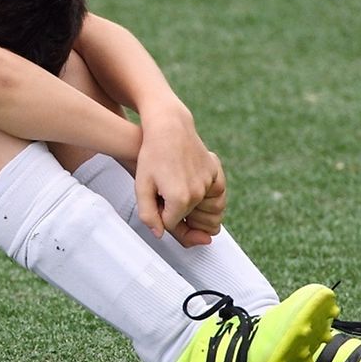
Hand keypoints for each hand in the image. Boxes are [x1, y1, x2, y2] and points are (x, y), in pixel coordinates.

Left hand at [133, 106, 226, 246]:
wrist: (169, 127)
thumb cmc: (152, 154)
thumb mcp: (141, 186)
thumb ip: (148, 215)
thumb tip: (160, 234)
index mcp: (178, 198)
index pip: (173, 226)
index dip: (162, 221)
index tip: (157, 208)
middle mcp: (197, 193)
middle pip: (194, 223)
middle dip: (184, 220)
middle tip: (172, 209)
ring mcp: (209, 182)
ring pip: (212, 215)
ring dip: (201, 215)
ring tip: (186, 206)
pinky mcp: (216, 173)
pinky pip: (219, 198)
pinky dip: (211, 201)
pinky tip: (198, 196)